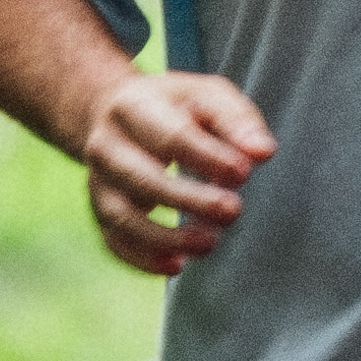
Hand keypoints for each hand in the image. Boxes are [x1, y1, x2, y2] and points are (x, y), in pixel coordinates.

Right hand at [82, 67, 272, 277]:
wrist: (114, 111)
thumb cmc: (173, 106)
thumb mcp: (207, 96)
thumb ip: (238, 121)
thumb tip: (262, 151)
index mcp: (135, 107)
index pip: (171, 137)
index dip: (208, 158)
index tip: (243, 173)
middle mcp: (107, 145)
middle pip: (142, 179)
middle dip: (189, 200)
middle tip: (232, 211)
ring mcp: (98, 181)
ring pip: (123, 217)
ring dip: (166, 238)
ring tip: (209, 243)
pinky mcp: (99, 210)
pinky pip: (114, 242)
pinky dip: (143, 258)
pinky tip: (176, 264)